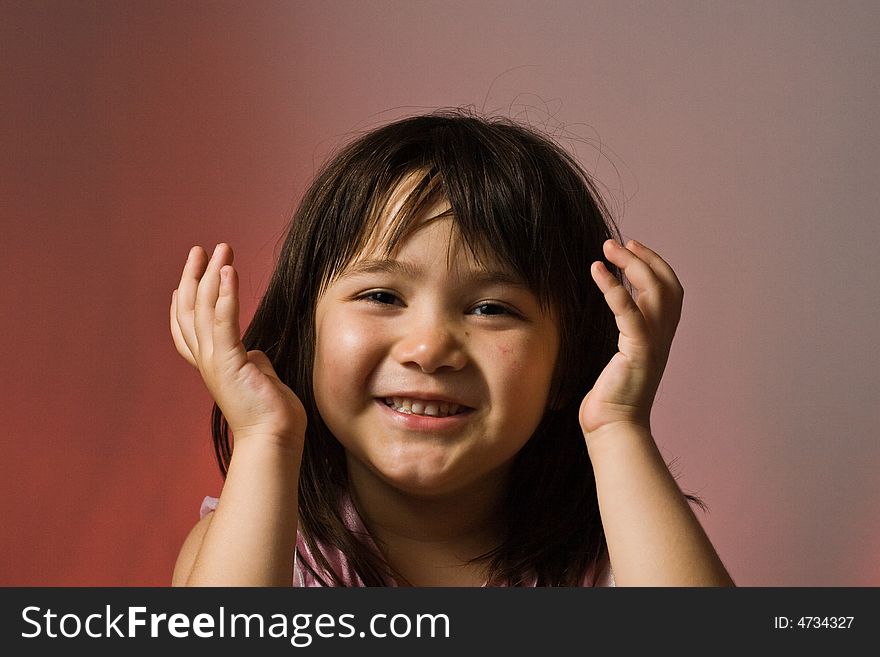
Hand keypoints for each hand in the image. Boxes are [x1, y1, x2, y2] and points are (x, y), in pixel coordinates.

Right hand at [170, 243, 305, 446]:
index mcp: (212, 365)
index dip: (181, 301)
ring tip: (220, 248)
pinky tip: (229, 271)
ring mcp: (215, 361)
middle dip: (192, 277)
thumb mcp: (258, 379)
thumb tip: (256, 353)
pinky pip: (224, 320)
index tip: (184, 279)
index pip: (186, 328)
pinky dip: (225, 294)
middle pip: (187, 310)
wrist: (275, 439)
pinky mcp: (229, 361)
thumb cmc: (271, 414)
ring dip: (210, 274)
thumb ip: (253, 362)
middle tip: (200, 250)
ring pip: (202, 309)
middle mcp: (206, 361)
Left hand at [579, 239, 682, 440]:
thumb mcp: (620, 358)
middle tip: (615, 242)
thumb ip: (623, 334)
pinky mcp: (638, 352)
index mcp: (660, 337)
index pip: (669, 290)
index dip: (654, 264)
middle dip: (643, 258)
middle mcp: (662, 337)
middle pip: (666, 285)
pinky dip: (615, 287)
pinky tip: (598, 271)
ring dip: (631, 264)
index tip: (632, 247)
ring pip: (653, 291)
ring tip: (607, 249)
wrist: (615, 429)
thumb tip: (611, 313)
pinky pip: (629, 312)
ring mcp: (653, 344)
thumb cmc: (611, 399)